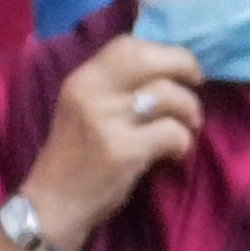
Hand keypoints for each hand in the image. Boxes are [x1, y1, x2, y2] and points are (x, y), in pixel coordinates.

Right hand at [17, 29, 205, 250]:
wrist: (53, 205)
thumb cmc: (75, 158)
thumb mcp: (83, 109)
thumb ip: (114, 87)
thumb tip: (166, 69)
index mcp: (81, 79)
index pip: (127, 45)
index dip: (162, 51)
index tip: (178, 67)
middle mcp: (91, 93)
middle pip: (149, 59)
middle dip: (183, 66)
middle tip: (196, 84)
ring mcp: (106, 122)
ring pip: (167, 95)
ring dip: (189, 110)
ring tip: (188, 126)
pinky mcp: (122, 152)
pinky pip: (171, 133)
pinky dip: (183, 142)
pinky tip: (175, 153)